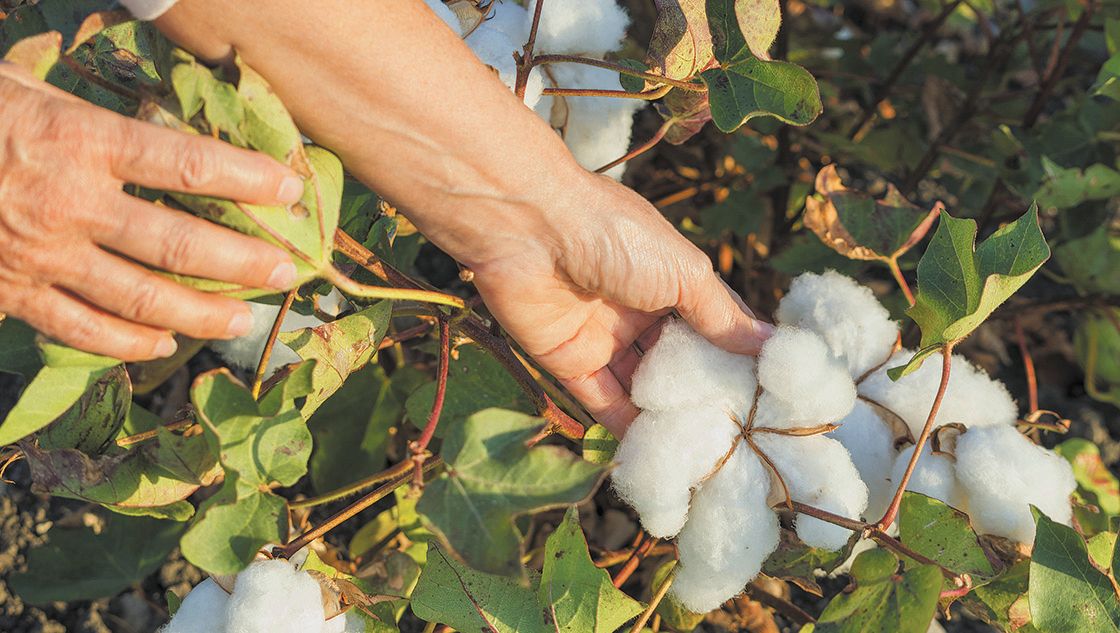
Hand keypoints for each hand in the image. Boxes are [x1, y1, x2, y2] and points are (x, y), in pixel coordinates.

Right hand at [0, 64, 303, 360]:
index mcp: (79, 141)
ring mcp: (41, 256)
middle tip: (286, 273)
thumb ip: (100, 120)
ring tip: (244, 321)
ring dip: (203, 314)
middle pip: (179, 244)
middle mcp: (70, 204)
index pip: (187, 165)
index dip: (247, 180)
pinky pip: (81, 330)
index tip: (290, 190)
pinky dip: (128, 344)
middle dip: (243, 262)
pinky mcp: (12, 292)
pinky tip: (163, 346)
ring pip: (141, 298)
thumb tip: (168, 132)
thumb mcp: (31, 90)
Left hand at [469, 170, 771, 436]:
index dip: (740, 358)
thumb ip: (722, 316)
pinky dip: (628, 429)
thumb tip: (771, 344)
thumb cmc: (615, 235)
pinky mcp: (568, 363)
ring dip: (670, 418)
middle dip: (706, 396)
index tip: (772, 396)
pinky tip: (659, 456)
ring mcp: (604, 339)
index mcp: (670, 280)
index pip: (713, 326)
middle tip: (743, 438)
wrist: (529, 228)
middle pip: (678, 363)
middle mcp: (638, 311)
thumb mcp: (682, 273)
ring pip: (642, 388)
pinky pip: (603, 403)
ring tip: (709, 457)